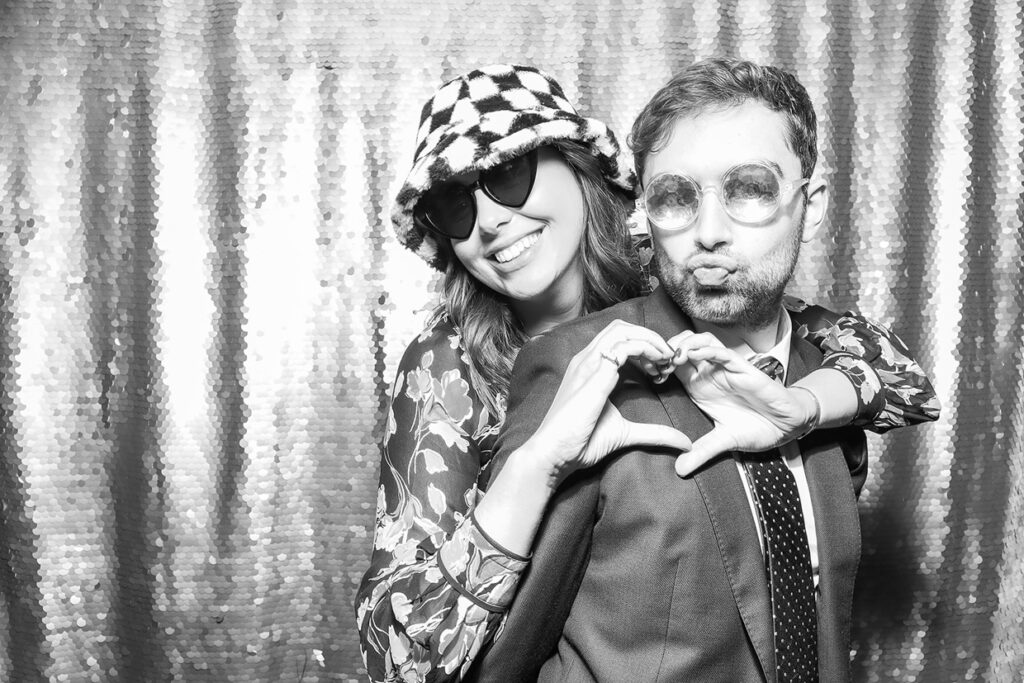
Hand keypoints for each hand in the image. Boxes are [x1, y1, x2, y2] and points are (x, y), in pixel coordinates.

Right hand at [525, 320, 691, 484]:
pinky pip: (622, 346)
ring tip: (666, 359)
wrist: (553, 455)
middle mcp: (587, 360)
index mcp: (590, 368)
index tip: (663, 368)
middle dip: (650, 337)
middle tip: (669, 358)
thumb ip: (654, 433)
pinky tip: (657, 366)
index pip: (619, 339)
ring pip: (622, 330)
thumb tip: (684, 443)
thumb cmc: (580, 443)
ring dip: (650, 340)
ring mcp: (588, 364)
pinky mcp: (593, 374)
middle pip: (621, 327)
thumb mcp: (626, 434)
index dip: (645, 346)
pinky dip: (646, 349)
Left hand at [667, 331, 817, 476]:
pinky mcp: (743, 368)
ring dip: (684, 344)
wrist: (787, 426)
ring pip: (701, 342)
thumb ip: (701, 452)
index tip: (647, 372)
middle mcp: (710, 374)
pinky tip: (693, 354)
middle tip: (654, 361)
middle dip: (666, 348)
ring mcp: (725, 369)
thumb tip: (679, 470)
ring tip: (672, 357)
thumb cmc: (757, 428)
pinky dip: (706, 349)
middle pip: (682, 346)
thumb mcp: (723, 442)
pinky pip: (722, 352)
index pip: (673, 366)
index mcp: (700, 387)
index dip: (658, 364)